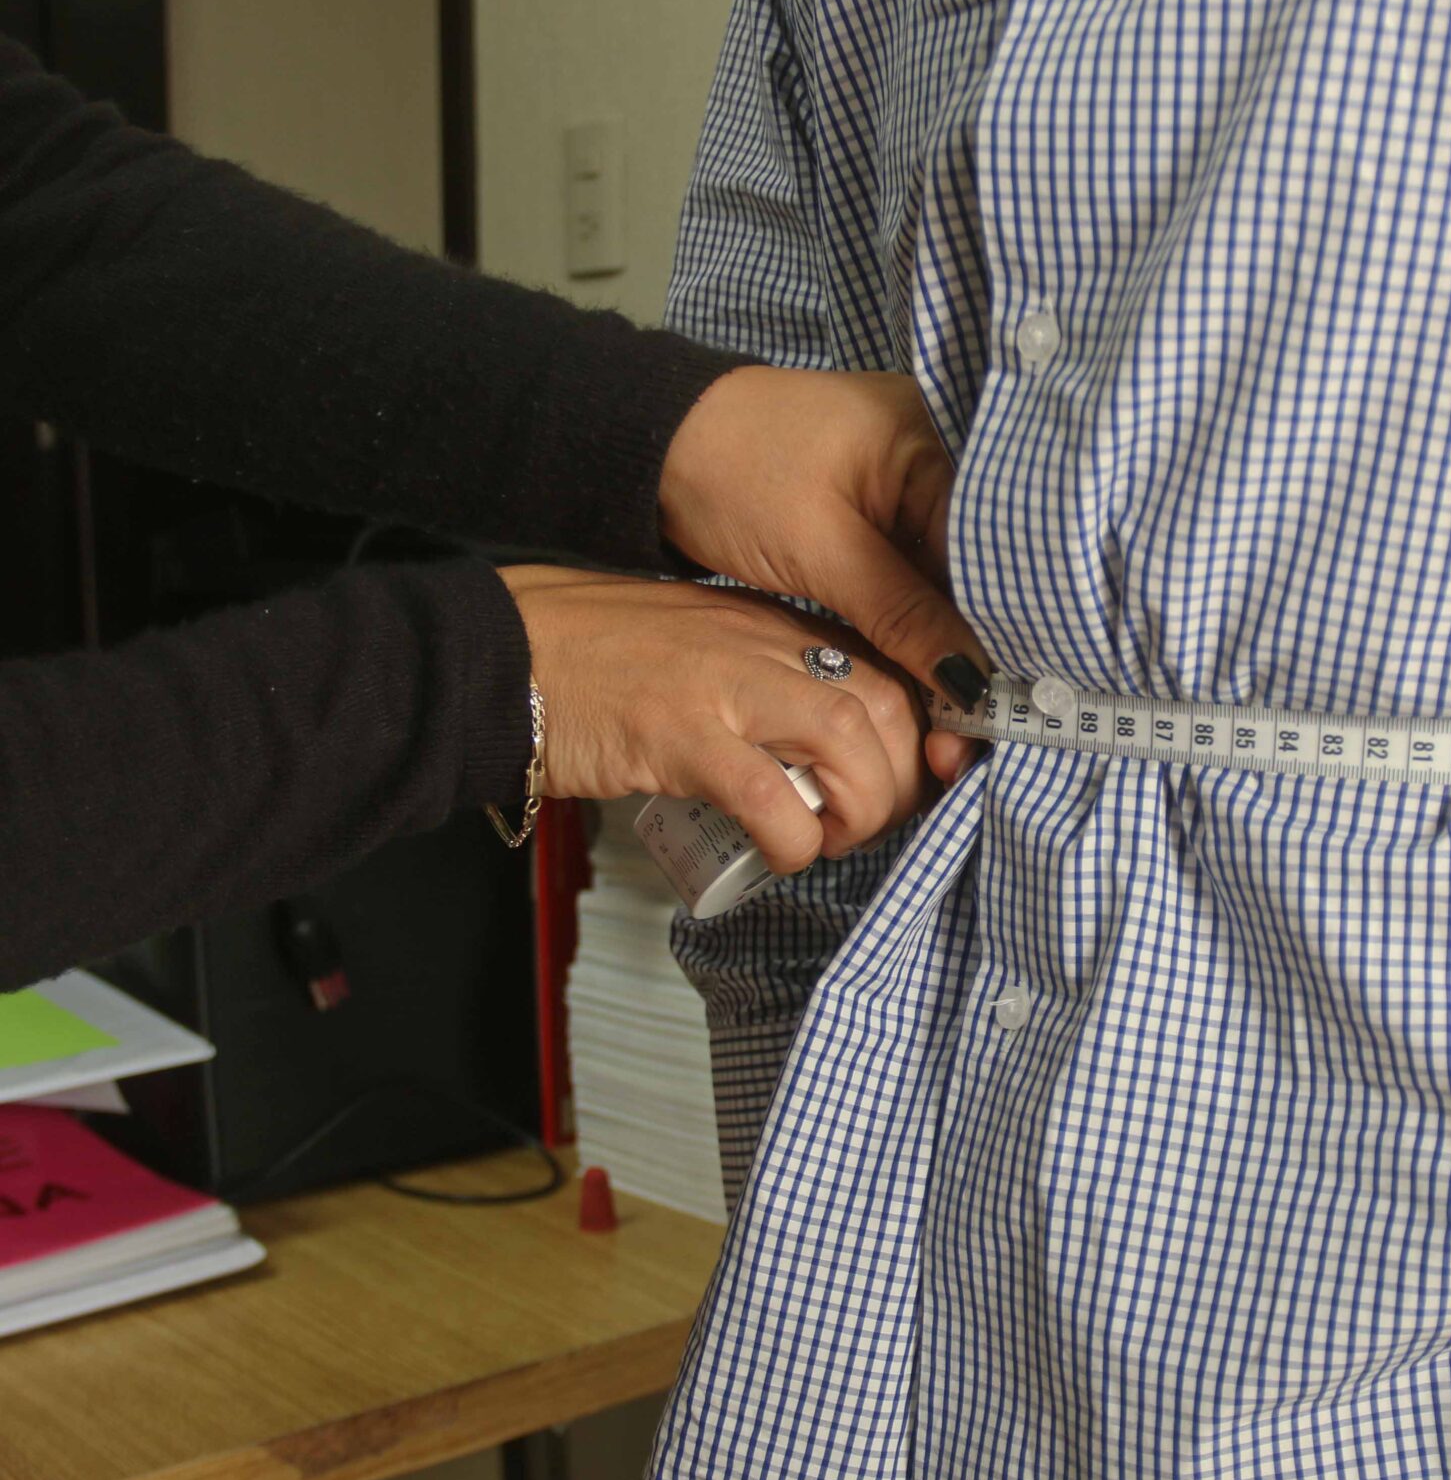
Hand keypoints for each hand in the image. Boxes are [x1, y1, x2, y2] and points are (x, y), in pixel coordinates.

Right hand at [501, 565, 930, 872]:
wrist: (498, 652)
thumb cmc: (593, 660)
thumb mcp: (703, 649)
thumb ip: (765, 679)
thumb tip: (822, 747)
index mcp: (774, 623)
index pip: (890, 668)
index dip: (922, 734)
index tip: (914, 781)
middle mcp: (762, 642)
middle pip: (888, 705)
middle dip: (903, 779)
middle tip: (872, 823)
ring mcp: (721, 684)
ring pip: (849, 739)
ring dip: (863, 806)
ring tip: (832, 840)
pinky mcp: (676, 734)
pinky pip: (770, 796)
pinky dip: (795, 838)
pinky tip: (784, 856)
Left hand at [658, 366, 990, 783]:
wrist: (651, 444)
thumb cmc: (729, 474)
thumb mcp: (821, 549)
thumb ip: (905, 613)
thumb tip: (975, 683)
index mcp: (935, 439)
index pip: (993, 545)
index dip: (1003, 622)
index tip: (1001, 697)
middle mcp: (935, 456)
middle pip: (977, 564)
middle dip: (976, 641)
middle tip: (973, 725)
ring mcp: (906, 484)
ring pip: (947, 578)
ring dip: (946, 641)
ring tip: (955, 718)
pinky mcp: (876, 513)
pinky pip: (915, 574)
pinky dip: (915, 622)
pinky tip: (924, 678)